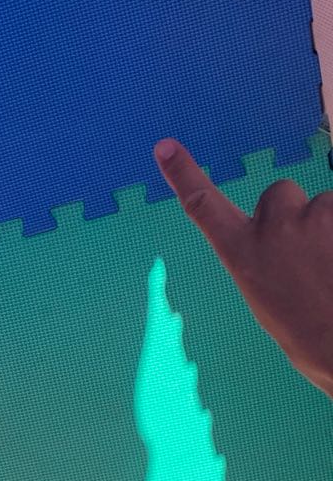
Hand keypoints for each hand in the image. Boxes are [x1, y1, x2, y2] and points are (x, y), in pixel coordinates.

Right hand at [154, 138, 332, 397]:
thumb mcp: (268, 298)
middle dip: (296, 214)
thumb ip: (268, 258)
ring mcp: (310, 218)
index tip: (165, 147)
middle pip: (280, 194)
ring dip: (329, 227)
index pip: (203, 205)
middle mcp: (270, 227)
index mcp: (241, 253)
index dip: (183, 174)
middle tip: (313, 256)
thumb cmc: (308, 333)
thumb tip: (288, 244)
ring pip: (322, 204)